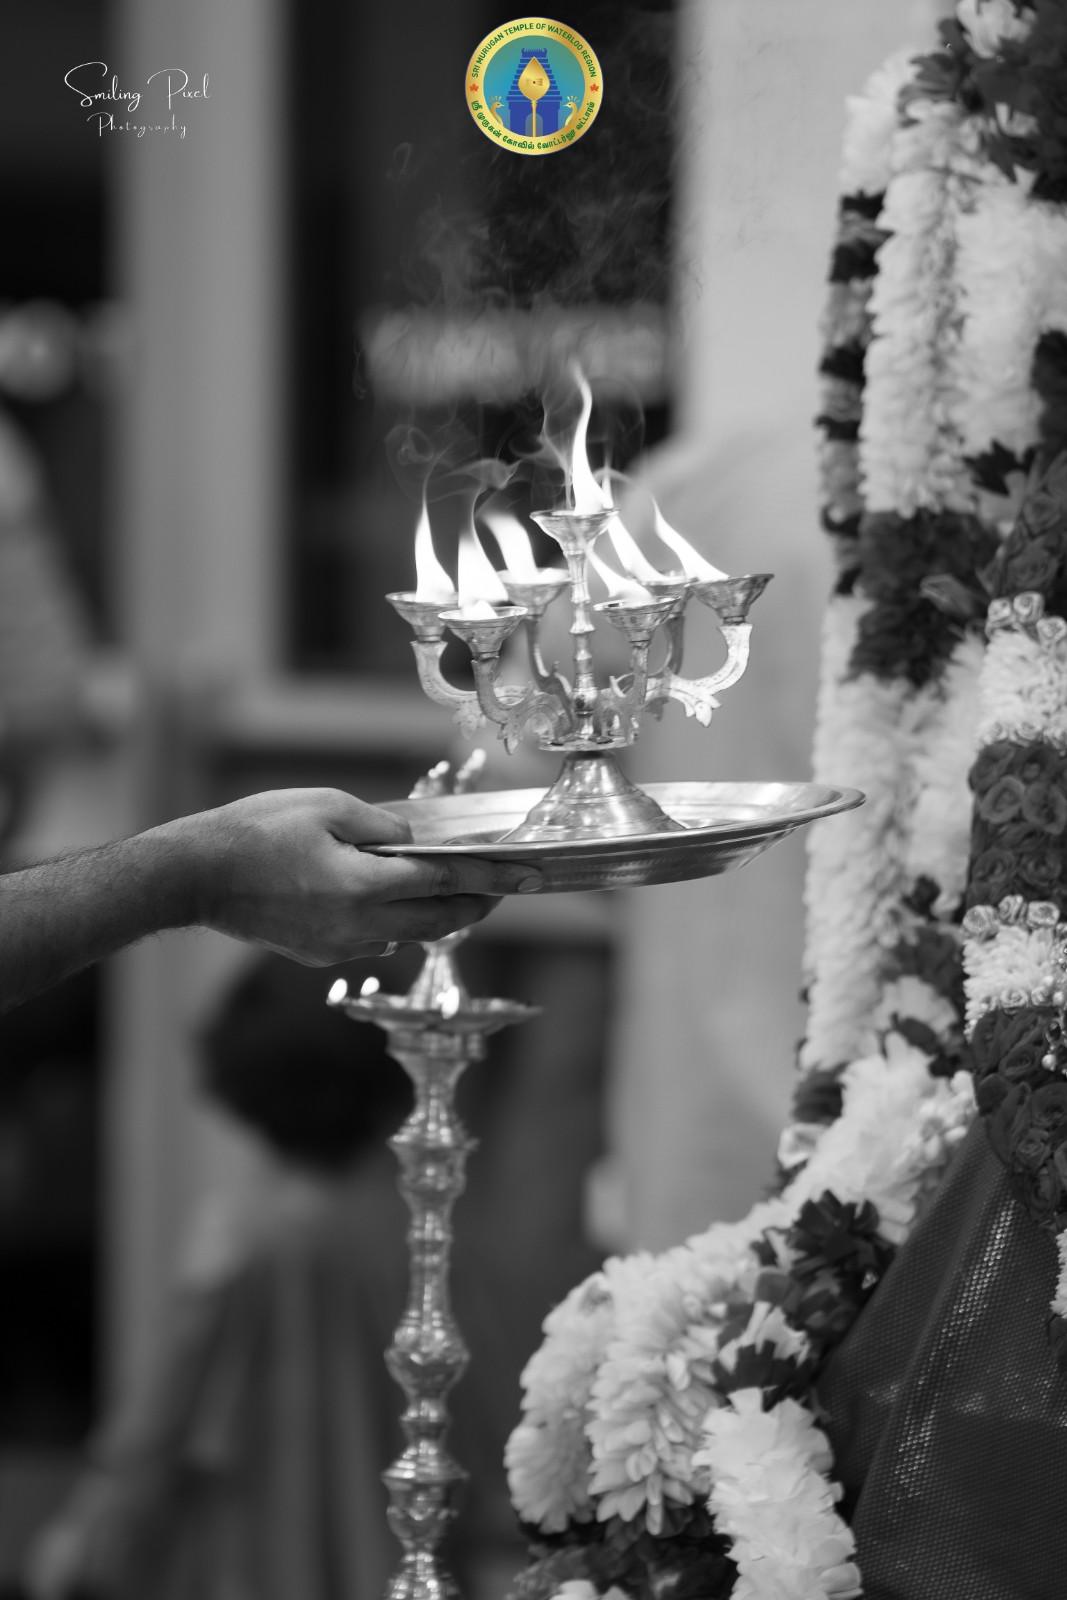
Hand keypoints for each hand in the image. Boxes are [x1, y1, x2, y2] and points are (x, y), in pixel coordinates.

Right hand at [177, 787, 538, 964]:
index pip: (447, 882)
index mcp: (365, 886)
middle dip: (477, 906)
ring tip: (457, 894)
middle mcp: (359, 927)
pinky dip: (395, 923)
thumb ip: (381, 825)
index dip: (495, 878)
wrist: (194, 877)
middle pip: (439, 923)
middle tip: (503, 889)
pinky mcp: (318, 953)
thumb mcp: (325, 806)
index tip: (531, 876)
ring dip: (437, 917)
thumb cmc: (255, 831)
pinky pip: (372, 942)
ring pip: (407, 937)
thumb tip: (414, 841)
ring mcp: (339, 947)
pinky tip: (393, 903)